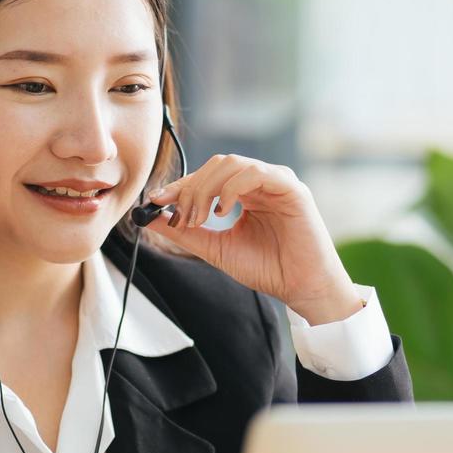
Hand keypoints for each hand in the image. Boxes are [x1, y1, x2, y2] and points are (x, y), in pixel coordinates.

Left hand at [142, 154, 362, 323]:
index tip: (155, 201)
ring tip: (200, 219)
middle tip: (180, 216)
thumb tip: (150, 217)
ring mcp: (277, 181)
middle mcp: (261, 182)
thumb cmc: (267, 269)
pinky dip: (231, 188)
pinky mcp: (291, 188)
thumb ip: (187, 232)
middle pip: (217, 164)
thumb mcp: (217, 248)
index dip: (180, 186)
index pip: (208, 177)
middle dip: (191, 188)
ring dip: (206, 189)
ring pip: (232, 164)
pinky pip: (254, 173)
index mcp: (246, 192)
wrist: (301, 288)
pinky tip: (223, 211)